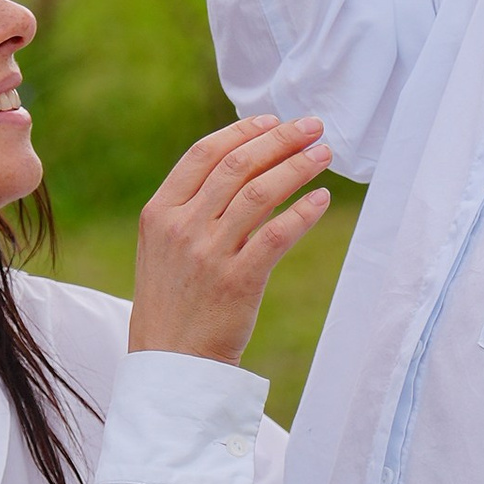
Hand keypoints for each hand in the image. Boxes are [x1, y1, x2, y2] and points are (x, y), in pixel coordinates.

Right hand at [128, 114, 331, 368]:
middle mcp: (181, 227)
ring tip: (324, 155)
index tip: (274, 121)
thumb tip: (243, 169)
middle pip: (237, 166)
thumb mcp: (163, 248)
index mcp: (159, 212)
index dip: (243, 132)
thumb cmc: (173, 303)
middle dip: (280, 140)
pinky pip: (277, 234)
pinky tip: (321, 199)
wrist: (170, 362)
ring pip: (260, 192)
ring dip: (297, 167)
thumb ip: (191, 209)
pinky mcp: (237, 281)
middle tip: (313, 127)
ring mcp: (208, 253)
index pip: (203, 154)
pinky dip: (303, 212)